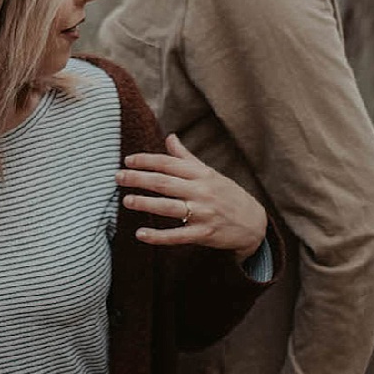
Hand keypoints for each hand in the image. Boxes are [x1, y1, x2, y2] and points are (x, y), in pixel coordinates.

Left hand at [119, 135, 266, 259]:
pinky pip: (177, 236)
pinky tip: (140, 234)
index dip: (147, 160)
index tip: (127, 160)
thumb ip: (185, 157)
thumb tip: (169, 137)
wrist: (255, 223)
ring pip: (169, 207)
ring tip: (126, 201)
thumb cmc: (227, 194)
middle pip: (164, 183)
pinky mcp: (204, 234)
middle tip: (118, 177)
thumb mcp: (209, 173)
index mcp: (201, 174)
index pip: (169, 163)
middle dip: (139, 179)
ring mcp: (203, 213)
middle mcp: (201, 191)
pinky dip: (158, 236)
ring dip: (146, 204)